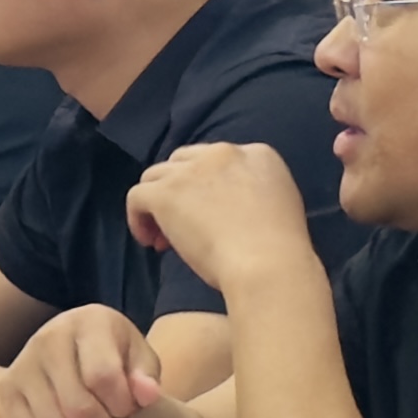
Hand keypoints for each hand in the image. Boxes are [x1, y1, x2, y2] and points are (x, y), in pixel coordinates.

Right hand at [8, 305, 175, 417]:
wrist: (76, 346)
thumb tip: (147, 395)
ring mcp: (22, 364)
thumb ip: (147, 376)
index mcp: (87, 322)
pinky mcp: (7, 390)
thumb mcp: (140, 358)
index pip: (103, 377)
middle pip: (78, 408)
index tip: (130, 408)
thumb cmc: (115, 354)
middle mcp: (48, 338)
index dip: (123, 405)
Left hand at [118, 144, 321, 305]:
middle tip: (183, 228)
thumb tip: (224, 208)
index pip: (217, 161)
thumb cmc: (280, 250)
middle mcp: (222, 153)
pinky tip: (149, 242)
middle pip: (184, 163)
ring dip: (157, 205)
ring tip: (164, 240)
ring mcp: (191, 171)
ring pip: (156, 177)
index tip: (209, 217)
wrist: (267, 264)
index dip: (206, 188)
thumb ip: (253, 194)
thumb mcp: (279, 206)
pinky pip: (136, 196)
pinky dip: (138, 218)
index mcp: (257, 154)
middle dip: (179, 192)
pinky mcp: (166, 192)